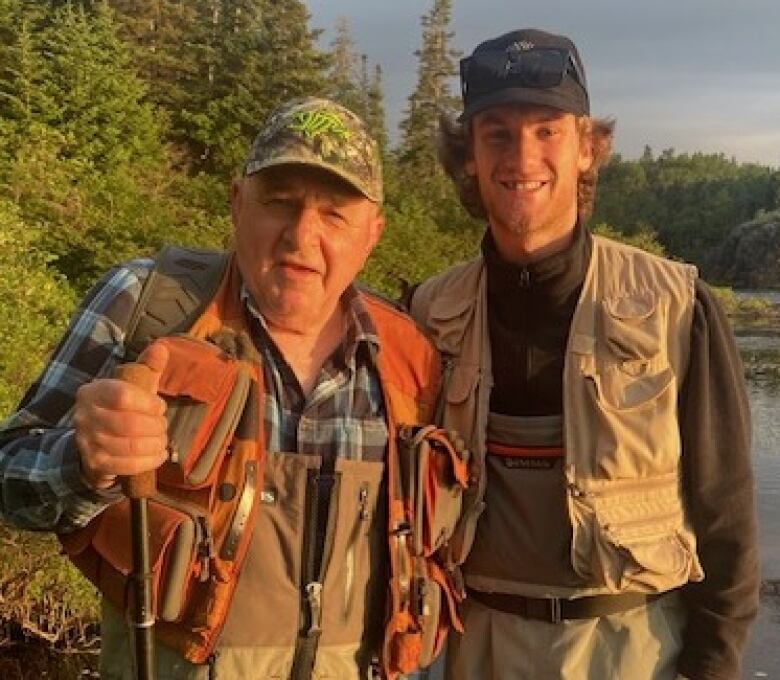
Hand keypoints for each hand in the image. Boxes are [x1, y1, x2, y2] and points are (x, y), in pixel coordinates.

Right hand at [74, 343, 168, 489]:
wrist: (95, 442)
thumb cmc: (122, 408)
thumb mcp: (133, 385)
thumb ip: (147, 367)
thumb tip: (162, 348)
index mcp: (93, 391)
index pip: (123, 395)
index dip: (149, 403)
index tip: (160, 407)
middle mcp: (84, 416)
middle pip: (130, 424)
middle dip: (156, 426)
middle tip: (163, 426)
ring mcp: (87, 442)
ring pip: (131, 446)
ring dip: (156, 444)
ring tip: (162, 440)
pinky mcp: (95, 464)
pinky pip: (128, 466)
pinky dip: (151, 461)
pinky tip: (160, 455)